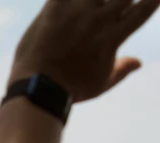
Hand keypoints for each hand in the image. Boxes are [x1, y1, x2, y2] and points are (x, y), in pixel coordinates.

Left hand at [10, 0, 159, 102]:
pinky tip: (65, 3)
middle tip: (111, 10)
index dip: (151, 2)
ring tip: (88, 12)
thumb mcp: (100, 84)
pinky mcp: (55, 7)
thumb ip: (121, 69)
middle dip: (121, 3)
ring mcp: (77, 11)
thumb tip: (139, 63)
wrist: (38, 86)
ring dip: (94, 3)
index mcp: (113, 37)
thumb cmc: (70, 89)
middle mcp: (99, 20)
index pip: (142, 11)